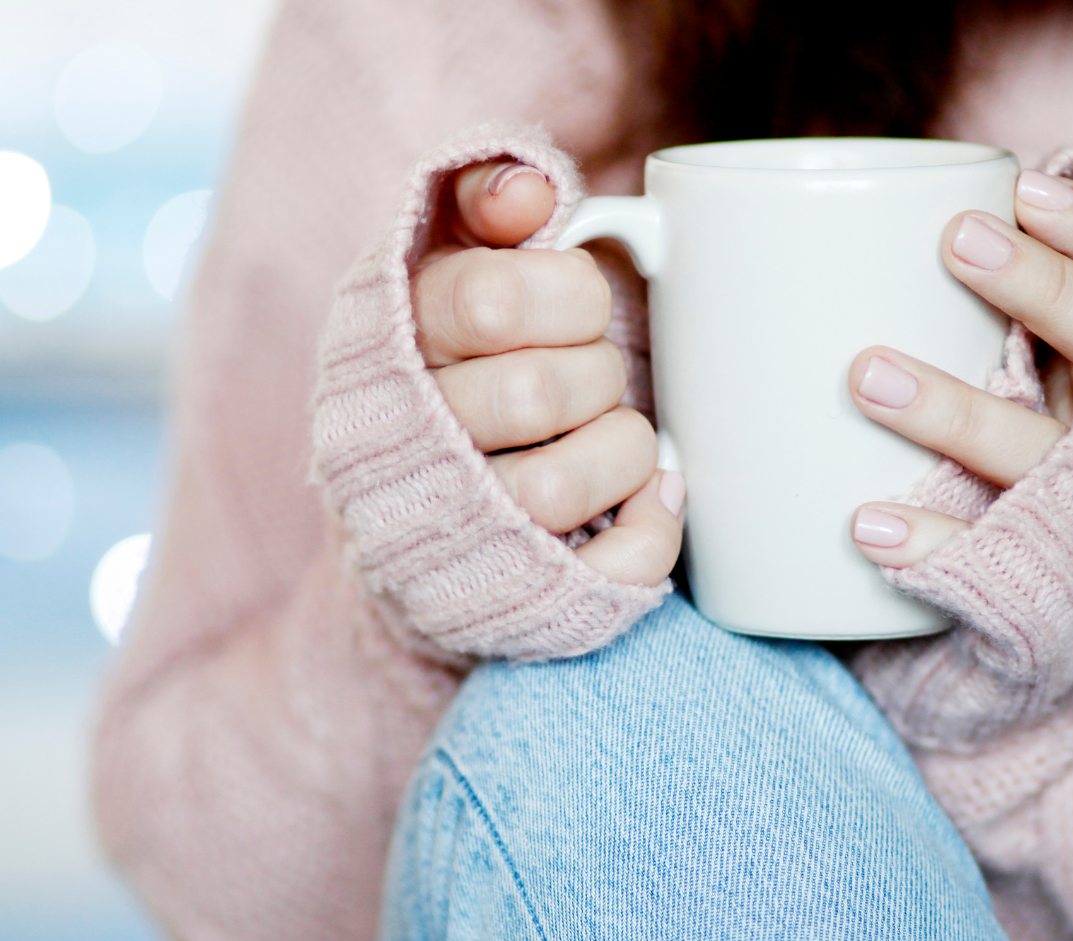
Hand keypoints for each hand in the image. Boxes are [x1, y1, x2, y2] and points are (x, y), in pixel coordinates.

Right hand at [411, 160, 683, 586]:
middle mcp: (412, 445)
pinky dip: (653, 528)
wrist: (409, 506)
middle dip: (596, 373)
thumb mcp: (445, 262)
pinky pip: (610, 569)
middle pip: (537, 393)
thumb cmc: (452, 367)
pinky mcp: (515, 594)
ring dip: (622, 449)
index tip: (578, 306)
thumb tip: (533, 190)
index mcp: (393, 348)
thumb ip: (480, 201)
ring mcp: (460, 531)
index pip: (491, 298)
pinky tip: (649, 497)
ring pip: (560, 487)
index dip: (568, 296)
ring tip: (610, 437)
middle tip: (591, 377)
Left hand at [850, 168, 1072, 568]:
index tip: (1022, 188)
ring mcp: (1064, 513)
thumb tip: (921, 236)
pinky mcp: (1027, 580)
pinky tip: (869, 525)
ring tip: (868, 374)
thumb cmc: (1020, 467)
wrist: (1040, 586)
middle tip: (957, 241)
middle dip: (1036, 290)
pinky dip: (928, 543)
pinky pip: (981, 562)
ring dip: (951, 412)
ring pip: (1025, 452)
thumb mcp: (1041, 400)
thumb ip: (1002, 345)